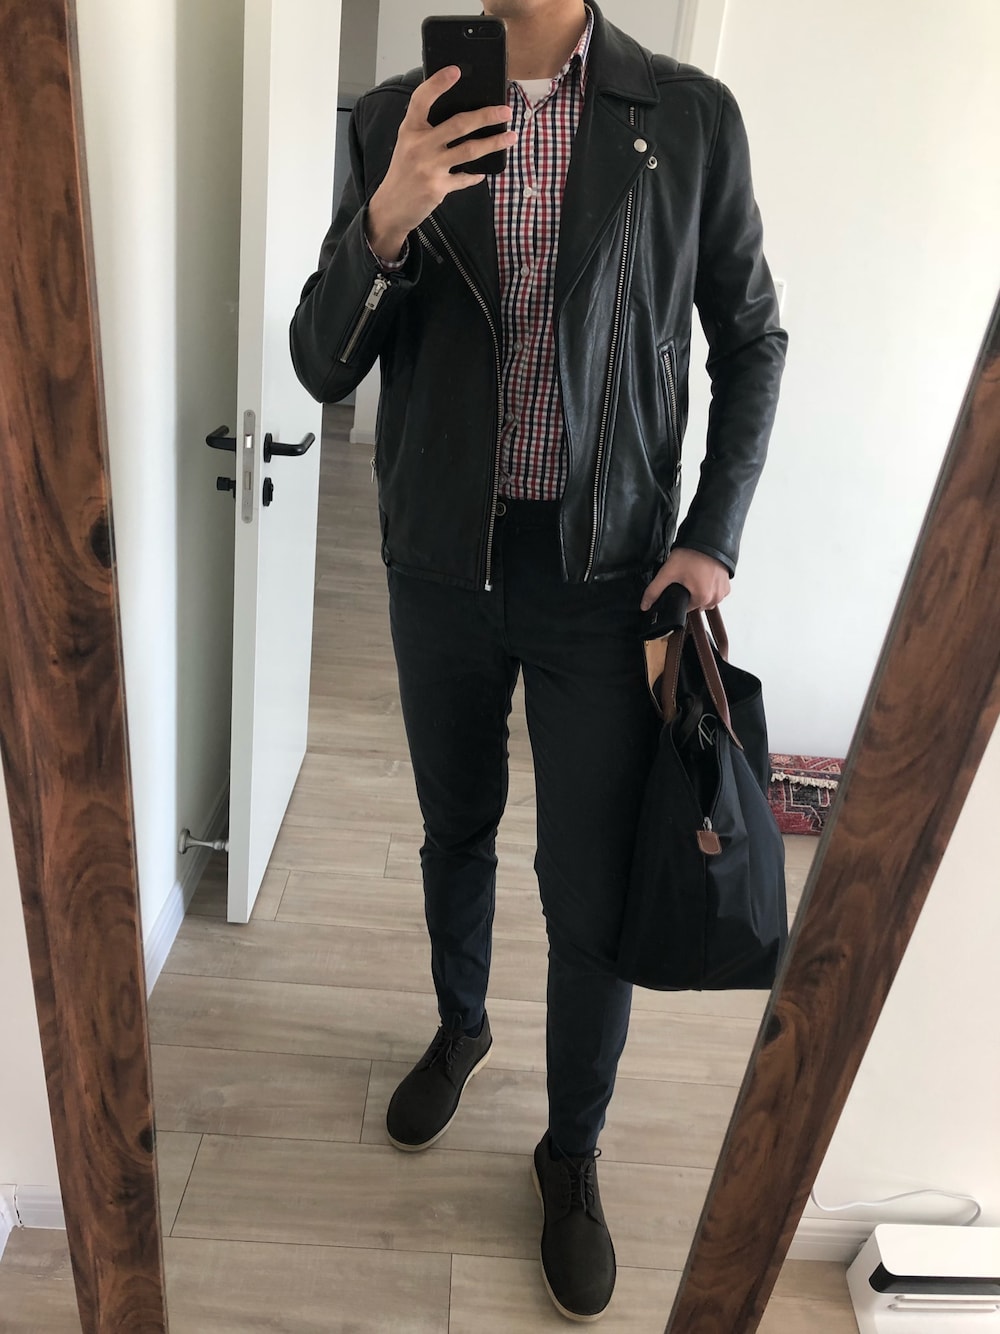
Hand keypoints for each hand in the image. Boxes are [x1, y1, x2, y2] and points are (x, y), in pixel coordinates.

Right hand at [366, 68, 514, 260]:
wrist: (391, 207)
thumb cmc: (403, 172)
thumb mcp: (407, 144)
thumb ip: (427, 129)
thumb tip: (461, 116)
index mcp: (410, 130)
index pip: (422, 99)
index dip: (438, 83)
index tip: (455, 71)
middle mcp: (419, 146)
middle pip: (458, 124)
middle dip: (486, 116)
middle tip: (505, 111)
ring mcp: (429, 167)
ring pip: (469, 150)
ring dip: (494, 143)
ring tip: (510, 136)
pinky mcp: (438, 187)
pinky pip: (465, 178)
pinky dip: (476, 175)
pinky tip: (483, 172)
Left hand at [641, 548, 730, 611]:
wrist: (707, 539)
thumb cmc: (691, 554)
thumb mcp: (668, 572)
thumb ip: (654, 591)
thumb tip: (645, 605)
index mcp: (702, 598)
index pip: (685, 609)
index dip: (679, 598)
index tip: (678, 586)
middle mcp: (715, 598)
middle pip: (696, 605)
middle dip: (690, 595)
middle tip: (686, 579)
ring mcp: (723, 591)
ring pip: (707, 600)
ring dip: (700, 593)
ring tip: (695, 576)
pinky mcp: (727, 585)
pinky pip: (716, 593)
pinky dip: (710, 588)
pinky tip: (704, 577)